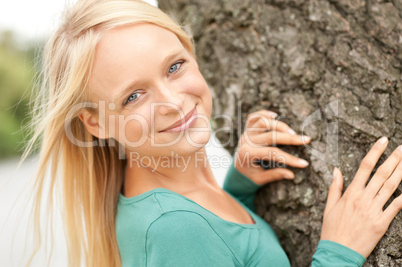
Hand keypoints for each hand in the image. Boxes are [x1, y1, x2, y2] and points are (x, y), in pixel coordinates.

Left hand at [234, 109, 311, 184]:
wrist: (237, 169)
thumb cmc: (249, 175)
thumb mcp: (260, 179)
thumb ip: (274, 175)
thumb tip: (291, 175)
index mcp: (247, 155)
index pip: (272, 154)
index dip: (289, 158)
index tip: (304, 163)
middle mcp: (245, 141)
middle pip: (270, 136)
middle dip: (290, 138)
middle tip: (306, 140)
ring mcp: (246, 133)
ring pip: (263, 122)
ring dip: (279, 125)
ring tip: (293, 132)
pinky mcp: (247, 129)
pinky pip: (253, 117)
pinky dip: (264, 114)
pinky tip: (274, 116)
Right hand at [320, 137, 401, 257]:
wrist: (337, 251)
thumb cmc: (332, 229)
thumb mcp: (329, 206)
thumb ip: (335, 187)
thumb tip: (337, 170)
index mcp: (350, 193)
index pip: (364, 167)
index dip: (375, 152)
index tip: (383, 141)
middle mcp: (363, 198)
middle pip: (381, 174)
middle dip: (394, 159)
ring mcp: (373, 210)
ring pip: (391, 187)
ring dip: (401, 172)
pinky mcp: (382, 222)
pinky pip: (396, 207)